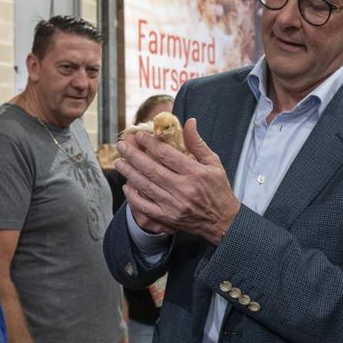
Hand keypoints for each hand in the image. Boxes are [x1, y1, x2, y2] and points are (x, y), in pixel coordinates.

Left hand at [115, 118, 239, 243]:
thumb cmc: (218, 188)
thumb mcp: (213, 163)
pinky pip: (145, 206)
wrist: (222, 220)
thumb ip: (198, 143)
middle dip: (133, 155)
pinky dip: (133, 196)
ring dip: (129, 173)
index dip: (150, 143)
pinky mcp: (168, 217)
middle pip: (152, 169)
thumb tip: (189, 122)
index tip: (140, 135)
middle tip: (122, 145)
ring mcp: (174, 205)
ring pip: (145, 186)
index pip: (167, 155)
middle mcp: (184, 189)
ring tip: (119, 162)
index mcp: (196, 173)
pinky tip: (127, 185)